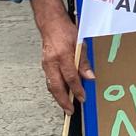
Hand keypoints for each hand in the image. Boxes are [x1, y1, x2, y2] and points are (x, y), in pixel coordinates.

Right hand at [31, 0, 93, 114]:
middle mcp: (52, 62)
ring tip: (67, 106)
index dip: (77, 89)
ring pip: (51, 85)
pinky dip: (56, 89)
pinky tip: (62, 94)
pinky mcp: (45, 65)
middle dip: (63, 100)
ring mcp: (46, 64)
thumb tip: (90, 77)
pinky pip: (50, 80)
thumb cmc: (66, 31)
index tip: (83, 97)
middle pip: (56, 86)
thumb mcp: (80, 43)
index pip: (70, 77)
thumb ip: (84, 62)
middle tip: (70, 111)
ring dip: (59, 97)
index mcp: (63, 55)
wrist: (51, 24)